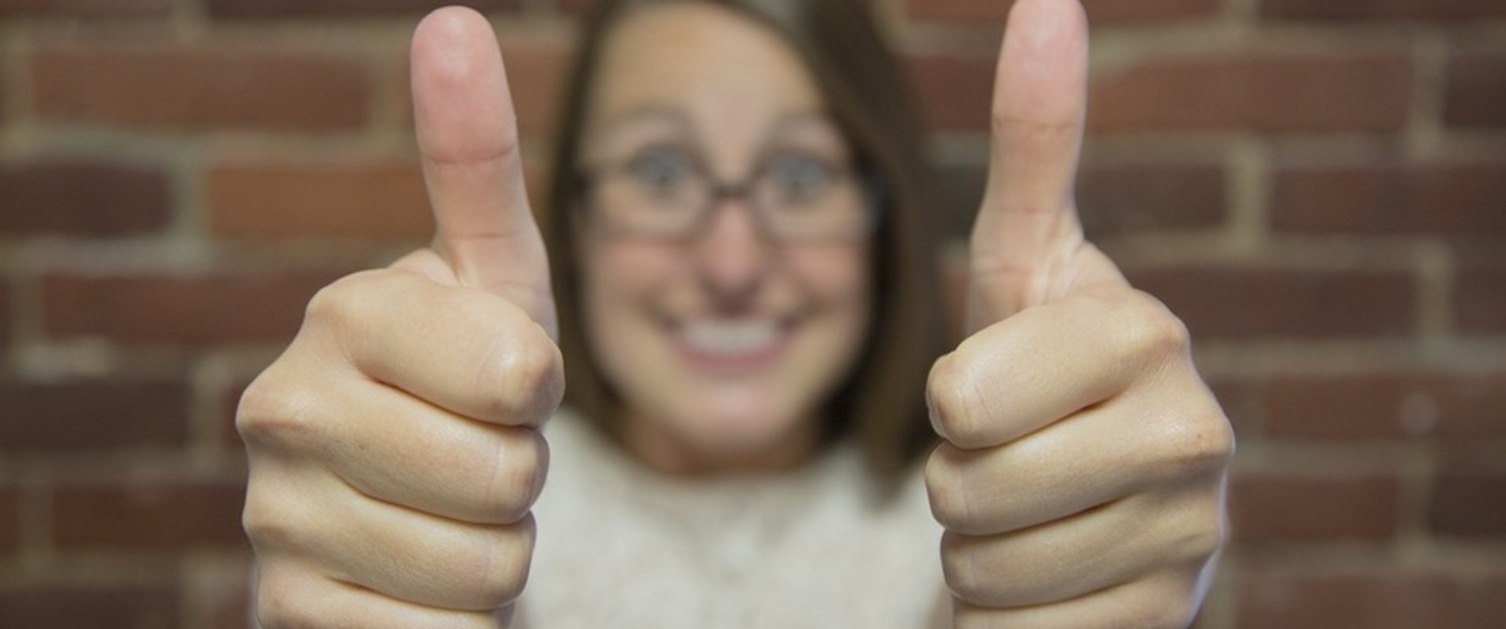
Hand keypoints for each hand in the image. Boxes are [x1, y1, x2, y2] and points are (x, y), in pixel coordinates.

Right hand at [237, 7, 560, 627]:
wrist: (403, 517)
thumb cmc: (466, 386)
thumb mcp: (494, 280)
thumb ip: (475, 163)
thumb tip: (451, 19)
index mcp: (344, 312)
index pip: (521, 373)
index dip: (537, 392)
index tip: (497, 381)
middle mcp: (282, 408)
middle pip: (508, 475)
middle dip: (519, 477)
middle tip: (471, 455)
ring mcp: (276, 518)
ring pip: (487, 566)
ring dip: (494, 551)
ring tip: (445, 515)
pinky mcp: (289, 613)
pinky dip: (454, 623)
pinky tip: (409, 583)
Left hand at [923, 1, 1233, 626]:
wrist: (1095, 514)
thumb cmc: (1038, 380)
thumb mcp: (1023, 264)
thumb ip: (1035, 143)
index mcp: (1142, 330)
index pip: (960, 397)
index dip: (949, 405)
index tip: (997, 390)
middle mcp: (1193, 425)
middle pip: (964, 484)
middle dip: (956, 482)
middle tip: (1011, 460)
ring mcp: (1193, 530)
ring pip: (982, 564)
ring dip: (980, 549)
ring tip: (1037, 515)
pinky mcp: (1172, 612)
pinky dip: (1012, 615)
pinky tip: (1062, 579)